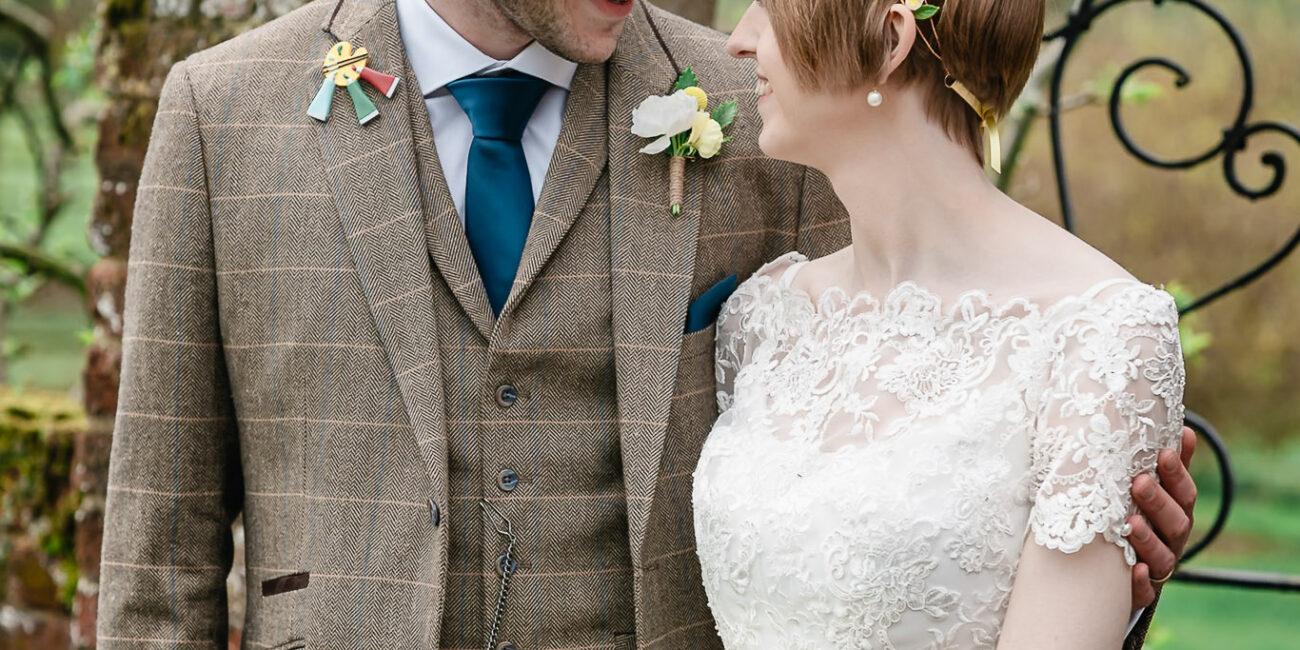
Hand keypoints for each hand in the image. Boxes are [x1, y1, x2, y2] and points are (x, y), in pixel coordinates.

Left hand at [1127, 426, 1197, 608]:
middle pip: (1175, 523)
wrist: (1112, 566)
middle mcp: (1171, 540)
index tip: (1164, 453)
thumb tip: (1184, 427)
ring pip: (1163, 557)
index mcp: (1176, 514)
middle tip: (1140, 482)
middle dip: (1159, 502)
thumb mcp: (1149, 489)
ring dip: (1148, 539)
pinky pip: (1145, 592)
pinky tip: (1135, 570)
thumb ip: (1166, 464)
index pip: (1184, 493)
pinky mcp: (1140, 591)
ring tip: (1132, 523)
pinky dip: (1141, 583)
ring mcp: (1157, 567)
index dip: (1177, 475)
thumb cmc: (1133, 515)